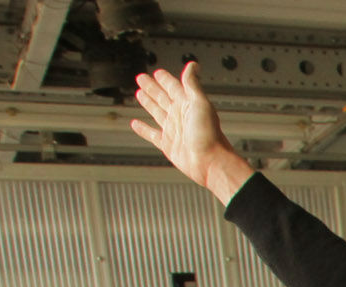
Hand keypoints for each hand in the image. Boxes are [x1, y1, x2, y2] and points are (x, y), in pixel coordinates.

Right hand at [130, 63, 254, 203]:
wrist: (210, 162)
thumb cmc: (209, 135)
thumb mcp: (200, 103)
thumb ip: (193, 84)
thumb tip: (193, 65)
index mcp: (188, 105)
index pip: (174, 87)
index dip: (165, 79)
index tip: (157, 72)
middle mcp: (181, 116)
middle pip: (162, 97)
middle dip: (152, 87)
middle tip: (141, 78)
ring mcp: (174, 130)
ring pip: (157, 112)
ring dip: (148, 103)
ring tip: (140, 94)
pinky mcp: (168, 145)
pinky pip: (152, 135)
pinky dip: (143, 129)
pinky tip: (136, 124)